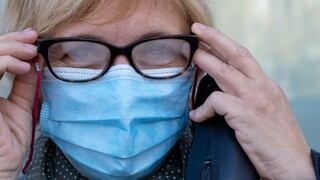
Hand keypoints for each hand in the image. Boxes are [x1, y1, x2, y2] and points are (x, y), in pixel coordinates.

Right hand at [0, 28, 37, 178]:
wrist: (5, 164)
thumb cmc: (11, 140)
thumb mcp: (23, 105)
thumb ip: (26, 84)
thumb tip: (34, 61)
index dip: (11, 43)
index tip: (32, 38)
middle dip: (12, 41)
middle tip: (32, 39)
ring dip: (9, 49)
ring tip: (31, 52)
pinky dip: (4, 64)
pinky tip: (22, 66)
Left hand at [190, 23, 315, 179]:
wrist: (293, 164)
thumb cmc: (277, 140)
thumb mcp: (268, 109)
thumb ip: (250, 95)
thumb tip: (226, 88)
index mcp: (266, 85)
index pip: (243, 56)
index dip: (224, 43)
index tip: (209, 36)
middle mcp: (261, 87)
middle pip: (235, 54)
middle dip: (214, 39)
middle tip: (196, 31)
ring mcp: (254, 100)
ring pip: (224, 72)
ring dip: (205, 63)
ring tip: (192, 58)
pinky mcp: (245, 115)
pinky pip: (216, 103)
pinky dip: (203, 109)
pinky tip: (196, 115)